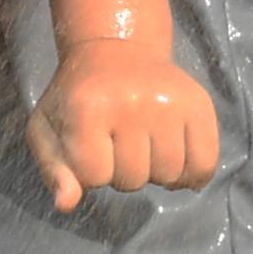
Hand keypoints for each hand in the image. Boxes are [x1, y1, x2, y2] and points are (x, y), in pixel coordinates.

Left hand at [23, 38, 218, 214]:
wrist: (117, 49)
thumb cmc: (77, 96)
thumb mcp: (48, 128)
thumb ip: (53, 169)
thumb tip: (67, 204)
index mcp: (87, 108)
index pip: (94, 177)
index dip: (91, 171)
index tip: (91, 148)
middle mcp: (131, 102)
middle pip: (134, 179)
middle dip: (123, 172)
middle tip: (119, 144)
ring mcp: (168, 103)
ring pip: (170, 176)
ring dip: (156, 173)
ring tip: (145, 147)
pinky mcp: (198, 104)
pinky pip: (204, 165)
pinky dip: (192, 174)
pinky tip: (176, 159)